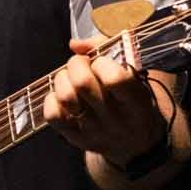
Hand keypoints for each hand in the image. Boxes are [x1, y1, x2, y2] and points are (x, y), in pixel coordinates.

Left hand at [42, 35, 167, 165]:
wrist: (137, 145)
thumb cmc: (135, 103)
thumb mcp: (138, 78)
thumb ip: (109, 52)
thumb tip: (75, 45)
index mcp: (136, 103)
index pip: (114, 79)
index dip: (102, 62)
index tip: (103, 61)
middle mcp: (115, 120)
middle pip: (82, 83)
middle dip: (77, 64)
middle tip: (81, 64)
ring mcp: (94, 131)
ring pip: (65, 97)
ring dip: (63, 79)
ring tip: (70, 78)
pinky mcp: (77, 138)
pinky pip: (52, 115)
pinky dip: (52, 99)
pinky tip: (63, 96)